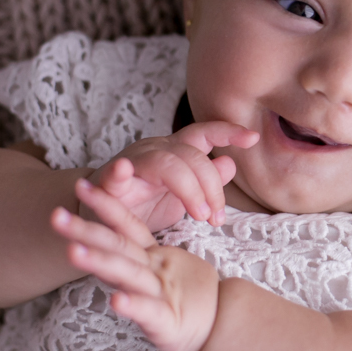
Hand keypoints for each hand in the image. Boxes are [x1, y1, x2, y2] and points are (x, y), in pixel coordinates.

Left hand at [54, 178, 219, 350]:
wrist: (223, 327)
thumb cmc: (187, 300)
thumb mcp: (162, 275)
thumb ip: (140, 256)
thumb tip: (116, 235)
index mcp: (152, 257)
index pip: (127, 225)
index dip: (105, 204)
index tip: (80, 185)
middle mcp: (153, 270)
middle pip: (118, 246)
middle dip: (87, 231)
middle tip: (55, 216)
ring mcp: (160, 295)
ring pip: (128, 274)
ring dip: (101, 262)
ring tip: (72, 251)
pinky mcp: (167, 323)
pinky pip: (148, 313)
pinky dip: (133, 306)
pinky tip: (115, 301)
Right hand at [83, 121, 258, 232]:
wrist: (100, 218)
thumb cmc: (143, 205)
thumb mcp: (182, 195)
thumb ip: (206, 180)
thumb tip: (231, 162)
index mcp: (174, 152)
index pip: (203, 134)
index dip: (227, 131)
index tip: (251, 138)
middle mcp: (154, 151)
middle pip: (191, 155)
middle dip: (211, 186)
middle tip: (217, 218)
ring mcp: (131, 164)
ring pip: (165, 163)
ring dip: (188, 189)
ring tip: (199, 215)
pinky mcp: (107, 183)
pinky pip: (114, 174)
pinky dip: (119, 172)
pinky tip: (124, 172)